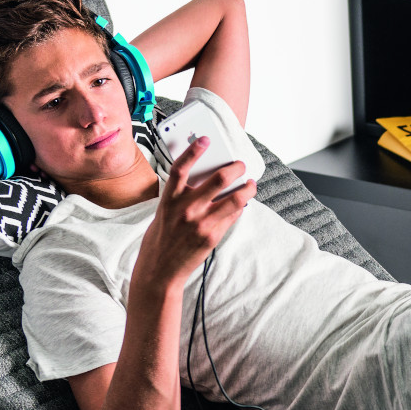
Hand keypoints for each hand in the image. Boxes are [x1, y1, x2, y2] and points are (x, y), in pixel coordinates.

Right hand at [133, 135, 256, 293]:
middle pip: (219, 179)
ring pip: (235, 198)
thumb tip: (208, 184)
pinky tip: (242, 204)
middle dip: (236, 168)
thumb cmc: (161, 238)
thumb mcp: (165, 212)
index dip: (194, 150)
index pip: (181, 168)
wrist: (159, 269)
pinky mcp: (212, 235)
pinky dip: (239, 208)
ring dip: (248, 188)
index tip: (206, 139)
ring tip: (251, 184)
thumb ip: (182, 197)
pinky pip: (232, 216)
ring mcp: (200, 222)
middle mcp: (186, 208)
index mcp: (169, 199)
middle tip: (241, 165)